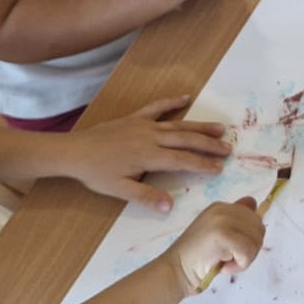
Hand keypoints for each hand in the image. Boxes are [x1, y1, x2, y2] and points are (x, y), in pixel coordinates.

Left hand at [58, 95, 231, 210]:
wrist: (74, 151)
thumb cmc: (96, 173)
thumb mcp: (119, 190)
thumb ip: (145, 196)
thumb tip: (169, 206)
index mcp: (149, 156)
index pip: (183, 160)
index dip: (202, 164)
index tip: (219, 168)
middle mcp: (151, 137)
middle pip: (186, 140)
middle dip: (208, 145)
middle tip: (228, 148)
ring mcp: (144, 125)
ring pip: (178, 124)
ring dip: (199, 126)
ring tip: (219, 129)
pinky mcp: (135, 118)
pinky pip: (157, 107)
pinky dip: (172, 102)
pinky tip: (186, 97)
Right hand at [171, 195, 265, 298]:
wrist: (175, 271)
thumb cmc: (197, 259)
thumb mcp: (218, 235)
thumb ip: (235, 223)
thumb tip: (257, 211)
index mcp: (221, 207)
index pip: (253, 212)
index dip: (250, 234)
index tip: (233, 246)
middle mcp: (222, 208)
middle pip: (259, 227)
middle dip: (250, 248)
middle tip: (229, 258)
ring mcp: (222, 219)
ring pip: (256, 241)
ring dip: (244, 259)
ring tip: (224, 262)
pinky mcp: (222, 234)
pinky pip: (248, 251)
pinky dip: (240, 265)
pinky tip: (223, 267)